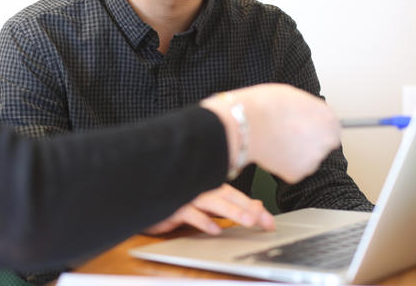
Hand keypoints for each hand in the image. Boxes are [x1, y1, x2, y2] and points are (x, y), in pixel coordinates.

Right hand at [143, 184, 274, 234]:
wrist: (145, 198)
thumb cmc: (178, 202)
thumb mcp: (207, 206)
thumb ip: (231, 205)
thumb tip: (256, 206)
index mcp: (210, 186)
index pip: (237, 196)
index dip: (254, 207)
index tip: (270, 222)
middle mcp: (201, 189)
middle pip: (228, 197)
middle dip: (248, 209)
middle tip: (265, 221)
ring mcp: (187, 196)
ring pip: (213, 202)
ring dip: (231, 212)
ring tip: (247, 221)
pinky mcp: (172, 207)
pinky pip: (190, 213)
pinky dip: (203, 220)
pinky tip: (214, 229)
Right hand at [202, 83, 339, 183]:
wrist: (247, 123)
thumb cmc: (266, 105)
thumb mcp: (296, 96)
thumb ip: (310, 110)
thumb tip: (310, 115)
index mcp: (329, 120)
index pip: (332, 128)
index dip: (316, 126)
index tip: (307, 127)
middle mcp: (326, 141)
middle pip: (322, 145)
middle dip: (309, 141)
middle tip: (289, 133)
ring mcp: (313, 160)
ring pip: (307, 158)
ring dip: (296, 153)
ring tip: (277, 139)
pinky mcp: (297, 174)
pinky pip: (292, 170)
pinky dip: (284, 164)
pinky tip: (272, 151)